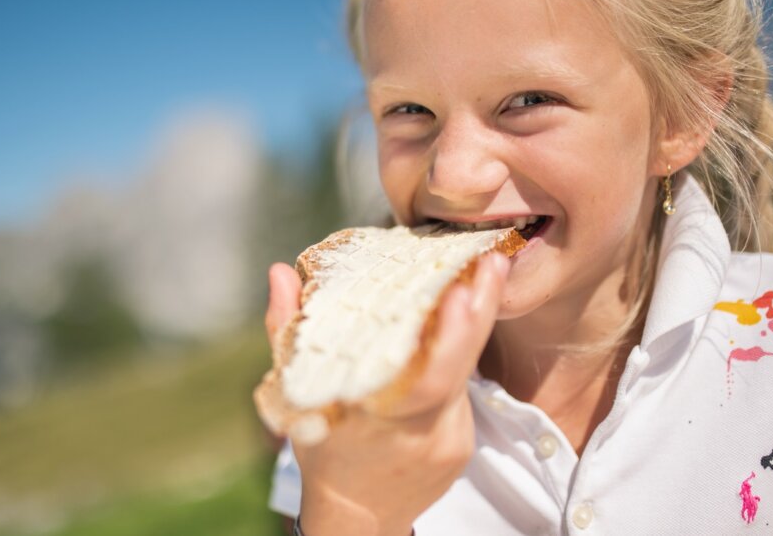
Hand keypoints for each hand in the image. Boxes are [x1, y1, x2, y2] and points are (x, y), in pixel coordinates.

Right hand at [264, 254, 509, 535]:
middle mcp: (427, 433)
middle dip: (480, 310)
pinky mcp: (463, 443)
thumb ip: (286, 331)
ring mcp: (452, 440)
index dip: (451, 335)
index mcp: (386, 421)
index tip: (460, 292)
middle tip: (491, 263)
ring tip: (479, 278)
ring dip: (470, 327)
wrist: (357, 518)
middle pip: (463, 366)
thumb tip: (281, 272)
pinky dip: (459, 356)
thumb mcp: (296, 396)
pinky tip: (459, 324)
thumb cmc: (321, 453)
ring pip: (466, 374)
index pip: (432, 379)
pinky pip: (464, 391)